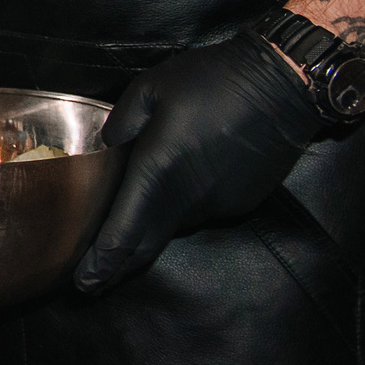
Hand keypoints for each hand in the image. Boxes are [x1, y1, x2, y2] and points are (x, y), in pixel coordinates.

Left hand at [73, 28, 321, 294]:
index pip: (125, 232)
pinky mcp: (242, 202)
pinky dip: (181, 210)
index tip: (82, 283)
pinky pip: (201, 212)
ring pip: (174, 226)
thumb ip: (122, 123)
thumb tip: (107, 147)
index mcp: (158, 172)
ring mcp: (218, 204)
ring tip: (124, 233)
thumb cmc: (210, 81)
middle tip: (90, 283)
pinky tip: (175, 192)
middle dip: (116, 267)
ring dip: (148, 232)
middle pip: (146, 244)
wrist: (282, 86)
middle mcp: (188, 199)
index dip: (102, 262)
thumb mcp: (151, 89)